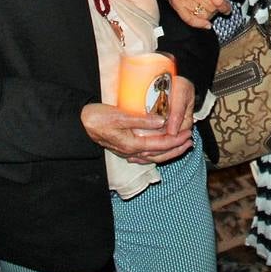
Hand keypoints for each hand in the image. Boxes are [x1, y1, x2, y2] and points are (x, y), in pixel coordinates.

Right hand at [80, 75, 195, 163]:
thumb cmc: (97, 118)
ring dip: (168, 150)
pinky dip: (156, 151)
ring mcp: (127, 151)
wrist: (79, 123)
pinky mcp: (124, 147)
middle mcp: (131, 151)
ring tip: (180, 144)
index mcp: (132, 144)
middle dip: (176, 148)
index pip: (160, 145)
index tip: (188, 133)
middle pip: (159, 154)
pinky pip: (145, 153)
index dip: (176, 140)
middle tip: (190, 140)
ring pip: (153, 155)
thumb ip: (141, 119)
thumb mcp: (120, 116)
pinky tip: (160, 148)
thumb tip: (162, 121)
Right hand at [168, 0, 245, 28]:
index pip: (219, 1)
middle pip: (212, 9)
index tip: (227, 8)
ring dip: (209, 15)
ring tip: (209, 9)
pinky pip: (190, 20)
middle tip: (216, 5)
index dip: (226, 7)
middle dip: (217, 9)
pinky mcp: (176, 4)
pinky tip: (206, 24)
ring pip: (203, 15)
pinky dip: (199, 24)